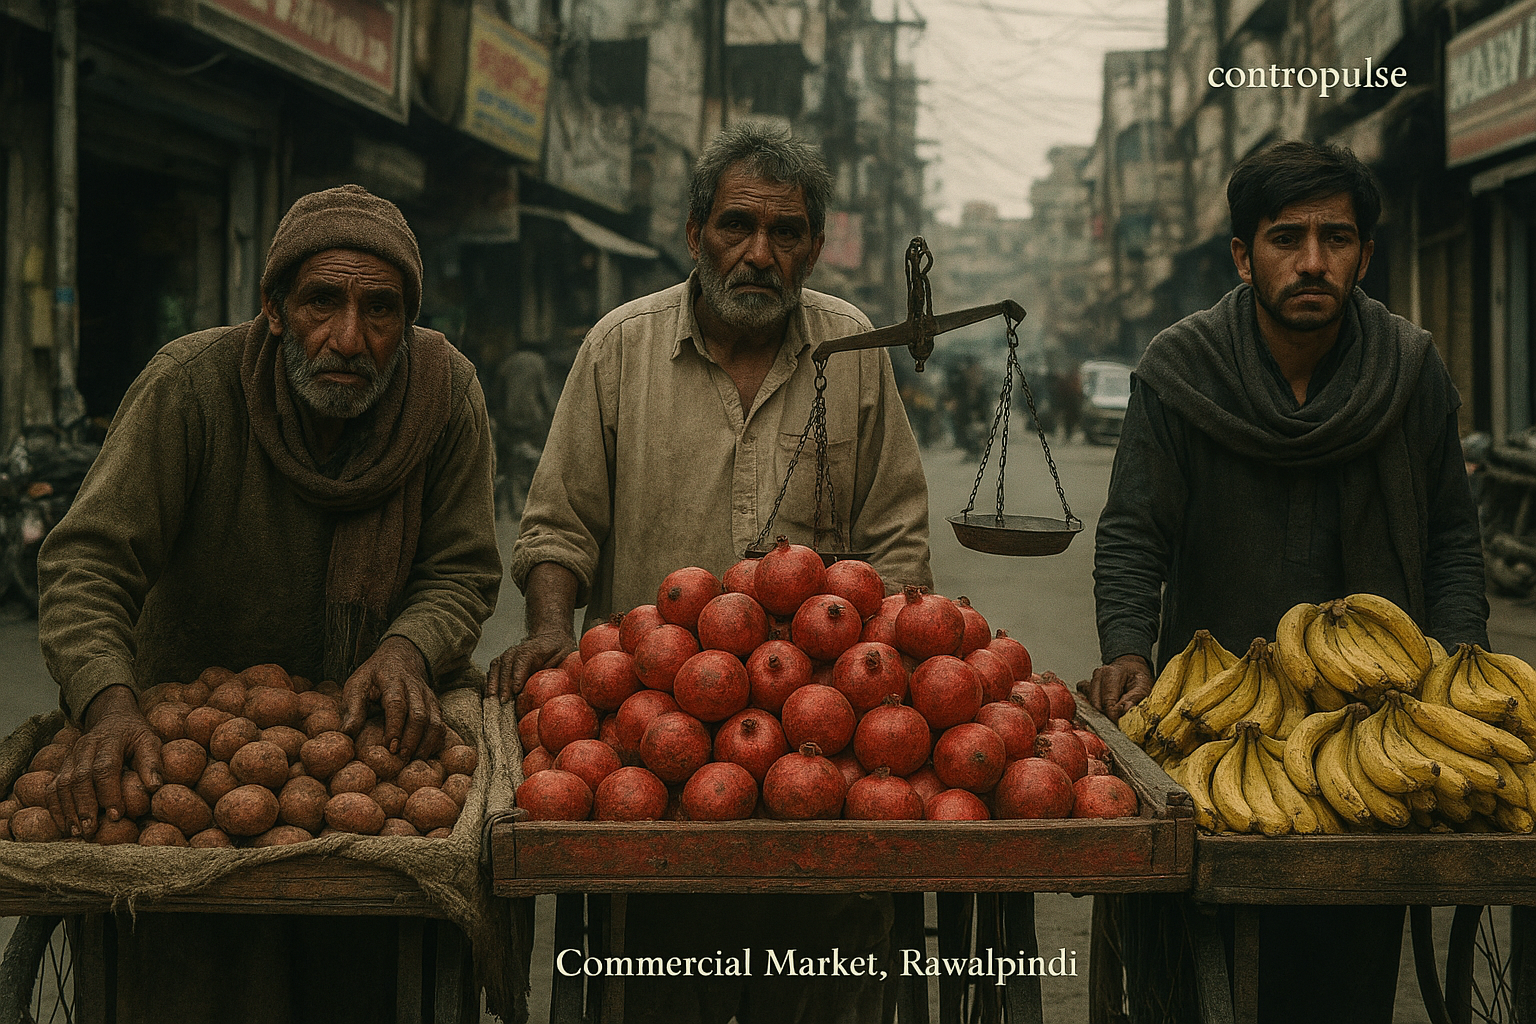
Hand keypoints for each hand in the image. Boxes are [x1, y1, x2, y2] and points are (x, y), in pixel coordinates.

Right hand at [46, 685, 162, 839]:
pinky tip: (63, 825)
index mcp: (109, 740)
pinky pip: (52, 787)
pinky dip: (55, 808)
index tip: (116, 815)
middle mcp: (85, 747)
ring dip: (67, 810)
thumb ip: (152, 763)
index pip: (105, 767)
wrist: (112, 716)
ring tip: (76, 833)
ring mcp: (71, 756)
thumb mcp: (149, 740)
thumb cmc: (134, 734)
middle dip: (84, 806)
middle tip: (91, 830)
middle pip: (79, 778)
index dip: (109, 793)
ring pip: (62, 784)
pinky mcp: (62, 765)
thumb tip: (155, 788)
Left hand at [341, 636, 442, 760]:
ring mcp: (428, 696)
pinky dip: (436, 741)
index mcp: (392, 680)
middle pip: (419, 715)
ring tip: (414, 759)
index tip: (391, 747)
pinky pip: (441, 724)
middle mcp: (415, 688)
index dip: (395, 726)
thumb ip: (352, 708)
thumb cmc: (374, 676)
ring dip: (426, 743)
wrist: (401, 657)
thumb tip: (347, 733)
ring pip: (434, 721)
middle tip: (402, 758)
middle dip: (412, 739)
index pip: (397, 704)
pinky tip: (424, 753)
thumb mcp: (358, 684)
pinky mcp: (435, 705)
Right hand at [486, 630, 575, 703]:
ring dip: (493, 684)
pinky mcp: (502, 661)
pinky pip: (493, 671)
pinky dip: (490, 682)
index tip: (516, 690)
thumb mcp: (564, 656)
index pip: (522, 661)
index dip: (518, 676)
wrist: (551, 638)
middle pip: (506, 666)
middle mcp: (517, 651)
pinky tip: (489, 695)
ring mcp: (508, 655)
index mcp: (533, 649)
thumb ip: (558, 669)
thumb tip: (555, 687)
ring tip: (491, 700)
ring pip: (497, 668)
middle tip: (503, 702)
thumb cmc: (558, 650)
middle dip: (504, 685)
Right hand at [1078, 654, 1153, 723]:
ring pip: (1090, 705)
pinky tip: (1103, 707)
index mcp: (1111, 673)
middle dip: (1107, 715)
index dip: (1114, 715)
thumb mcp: (1143, 686)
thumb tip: (1125, 711)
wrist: (1130, 668)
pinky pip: (1085, 700)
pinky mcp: (1086, 686)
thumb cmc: (1137, 676)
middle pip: (1096, 704)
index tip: (1121, 721)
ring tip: (1114, 711)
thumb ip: (1134, 699)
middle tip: (1119, 719)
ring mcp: (1090, 681)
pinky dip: (1093, 707)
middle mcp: (1098, 675)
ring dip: (1101, 712)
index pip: (1107, 701)